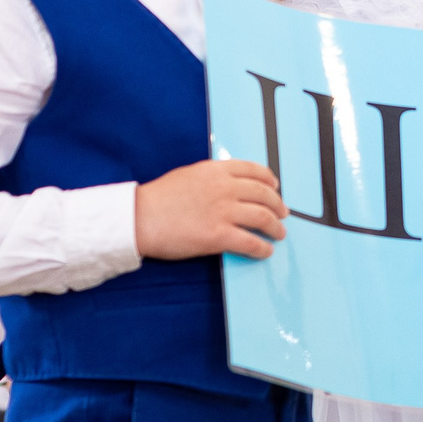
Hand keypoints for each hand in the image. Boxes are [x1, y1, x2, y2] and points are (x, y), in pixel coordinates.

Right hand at [136, 159, 284, 260]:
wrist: (139, 218)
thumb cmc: (157, 199)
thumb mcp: (188, 175)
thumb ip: (211, 178)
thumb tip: (228, 186)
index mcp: (215, 171)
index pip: (253, 170)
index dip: (269, 179)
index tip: (275, 186)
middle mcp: (224, 188)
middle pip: (264, 194)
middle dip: (278, 205)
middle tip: (283, 213)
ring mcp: (223, 211)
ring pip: (263, 218)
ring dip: (276, 227)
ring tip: (280, 233)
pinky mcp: (219, 235)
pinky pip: (250, 243)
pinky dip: (262, 248)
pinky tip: (265, 251)